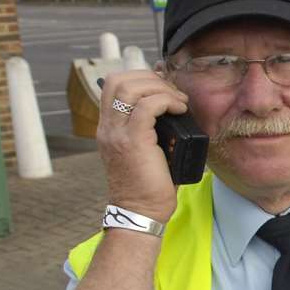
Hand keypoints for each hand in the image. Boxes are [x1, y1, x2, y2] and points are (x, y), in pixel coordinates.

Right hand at [94, 69, 189, 222]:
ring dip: (160, 88)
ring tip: (179, 102)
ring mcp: (118, 133)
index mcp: (109, 128)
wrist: (140, 212)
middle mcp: (108, 127)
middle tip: (173, 92)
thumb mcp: (147, 152)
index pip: (113, 85)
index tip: (164, 87)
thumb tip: (175, 113)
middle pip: (118, 79)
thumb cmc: (149, 187)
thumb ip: (151, 132)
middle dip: (150, 77)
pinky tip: (180, 109)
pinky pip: (147, 107)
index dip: (139, 77)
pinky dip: (166, 101)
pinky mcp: (133, 141)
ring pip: (131, 88)